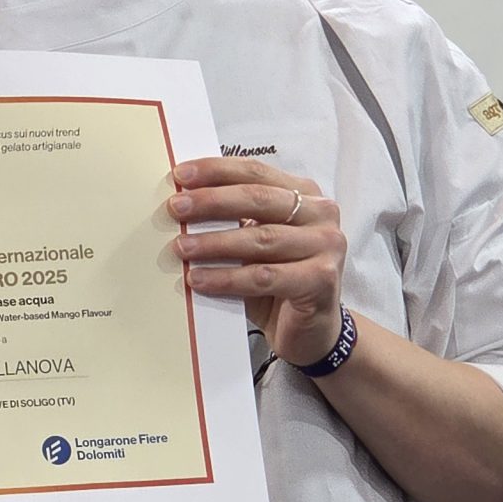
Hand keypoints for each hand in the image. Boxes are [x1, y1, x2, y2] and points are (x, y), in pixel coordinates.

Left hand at [169, 156, 348, 368]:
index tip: (180, 175)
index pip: (256, 172)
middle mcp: (321, 214)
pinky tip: (198, 280)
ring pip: (261, 238)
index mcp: (304, 194)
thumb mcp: (254, 243)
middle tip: (176, 208)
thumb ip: (234, 220)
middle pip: (259, 199)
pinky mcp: (321, 279)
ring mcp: (326, 246)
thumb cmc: (278, 282)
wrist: (311, 330)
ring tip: (181, 248)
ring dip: (214, 243)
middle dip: (212, 201)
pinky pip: (264, 276)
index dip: (217, 171)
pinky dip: (227, 278)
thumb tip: (182, 203)